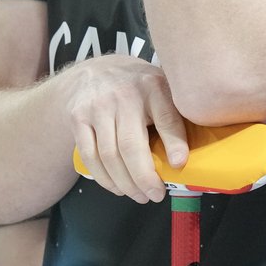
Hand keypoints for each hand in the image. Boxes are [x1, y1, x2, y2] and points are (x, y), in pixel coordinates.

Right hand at [63, 53, 189, 202]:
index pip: (166, 117)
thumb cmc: (138, 88)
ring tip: (139, 195)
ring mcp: (97, 106)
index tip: (179, 165)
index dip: (174, 143)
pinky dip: (104, 178)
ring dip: (125, 184)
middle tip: (156, 195)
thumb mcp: (162, 91)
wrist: (97, 70)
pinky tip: (117, 187)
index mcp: (152, 86)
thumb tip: (187, 159)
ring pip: (109, 156)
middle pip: (131, 145)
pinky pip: (90, 156)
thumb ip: (176, 116)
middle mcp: (124, 95)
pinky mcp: (78, 117)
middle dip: (145, 178)